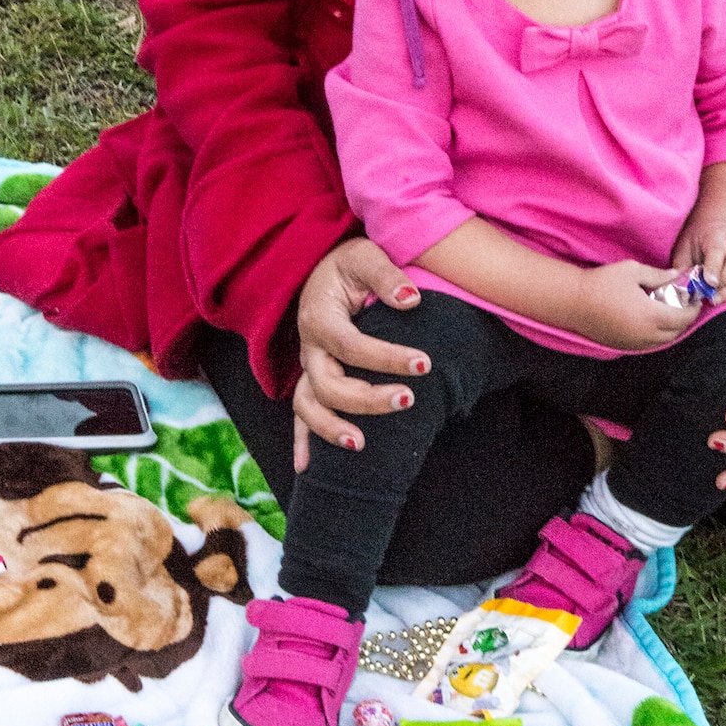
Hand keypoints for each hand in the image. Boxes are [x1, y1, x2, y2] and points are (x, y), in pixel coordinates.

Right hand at [294, 239, 427, 471]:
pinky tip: (307, 469)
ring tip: (361, 444)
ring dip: (331, 428)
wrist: (325, 268)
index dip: (386, 358)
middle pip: (328, 384)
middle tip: (408, 399)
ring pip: (308, 406)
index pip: (351, 345)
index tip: (424, 364)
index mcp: (320, 317)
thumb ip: (387, 276)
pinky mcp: (311, 379)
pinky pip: (300, 414)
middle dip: (366, 399)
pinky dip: (303, 442)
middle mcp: (309, 347)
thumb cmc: (349, 262)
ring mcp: (308, 367)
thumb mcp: (366, 256)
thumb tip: (412, 300)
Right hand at [572, 260, 697, 351]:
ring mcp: (634, 343)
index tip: (695, 297)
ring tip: (668, 310)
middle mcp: (646, 334)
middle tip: (684, 303)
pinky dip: (656, 334)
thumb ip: (659, 275)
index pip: (684, 318)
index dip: (693, 308)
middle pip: (677, 332)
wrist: (573, 301)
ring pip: (664, 340)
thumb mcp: (633, 271)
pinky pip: (649, 344)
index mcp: (651, 316)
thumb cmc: (602, 282)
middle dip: (684, 318)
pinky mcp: (623, 346)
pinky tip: (651, 319)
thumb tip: (678, 275)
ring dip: (671, 328)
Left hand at [671, 219, 725, 304]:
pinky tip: (724, 297)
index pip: (717, 249)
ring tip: (715, 299)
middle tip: (710, 295)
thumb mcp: (683, 250)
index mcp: (716, 233)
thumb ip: (682, 267)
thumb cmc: (694, 244)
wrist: (710, 234)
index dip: (714, 267)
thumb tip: (677, 284)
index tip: (709, 283)